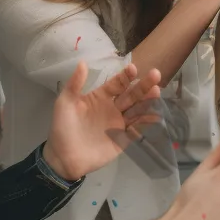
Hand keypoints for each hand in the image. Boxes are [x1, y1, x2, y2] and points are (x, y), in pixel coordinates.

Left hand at [43, 62, 161, 180]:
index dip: (125, 76)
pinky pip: (137, 128)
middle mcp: (113, 108)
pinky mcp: (123, 138)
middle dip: (143, 84)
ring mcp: (119, 123)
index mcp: (100, 97)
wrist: (64, 158)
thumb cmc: (63, 128)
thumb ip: (74, 84)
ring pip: (137, 109)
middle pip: (131, 94)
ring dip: (147, 100)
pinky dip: (146, 122)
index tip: (133, 68)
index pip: (117, 83)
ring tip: (157, 91)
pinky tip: (155, 116)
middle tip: (156, 74)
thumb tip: (82, 62)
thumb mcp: (65, 103)